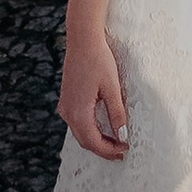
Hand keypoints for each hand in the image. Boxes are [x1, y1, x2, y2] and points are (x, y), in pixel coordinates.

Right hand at [60, 24, 129, 159]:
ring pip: (80, 132)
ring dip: (97, 140)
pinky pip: (77, 122)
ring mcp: (65, 106)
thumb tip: (122, 135)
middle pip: (85, 141)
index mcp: (78, 112)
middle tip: (122, 151)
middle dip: (103, 149)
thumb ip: (116, 113)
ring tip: (115, 142)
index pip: (93, 142)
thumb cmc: (99, 60)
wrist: (82, 40)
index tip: (125, 150)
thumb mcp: (112, 88)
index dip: (109, 150)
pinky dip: (90, 129)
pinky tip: (103, 127)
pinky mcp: (67, 99)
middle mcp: (68, 112)